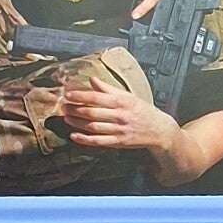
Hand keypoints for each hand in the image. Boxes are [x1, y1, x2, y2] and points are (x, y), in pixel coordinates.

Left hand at [61, 80, 178, 159]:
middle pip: (92, 112)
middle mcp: (120, 115)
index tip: (68, 94)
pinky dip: (85, 139)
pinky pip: (98, 141)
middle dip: (75, 110)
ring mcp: (119, 130)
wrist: (159, 129)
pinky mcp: (119, 142)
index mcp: (122, 101)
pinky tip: (74, 136)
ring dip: (77, 123)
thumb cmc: (142, 110)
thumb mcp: (128, 96)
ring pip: (93, 127)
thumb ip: (108, 89)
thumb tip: (92, 80)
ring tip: (66, 118)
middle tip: (63, 107)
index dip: (80, 96)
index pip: (96, 97)